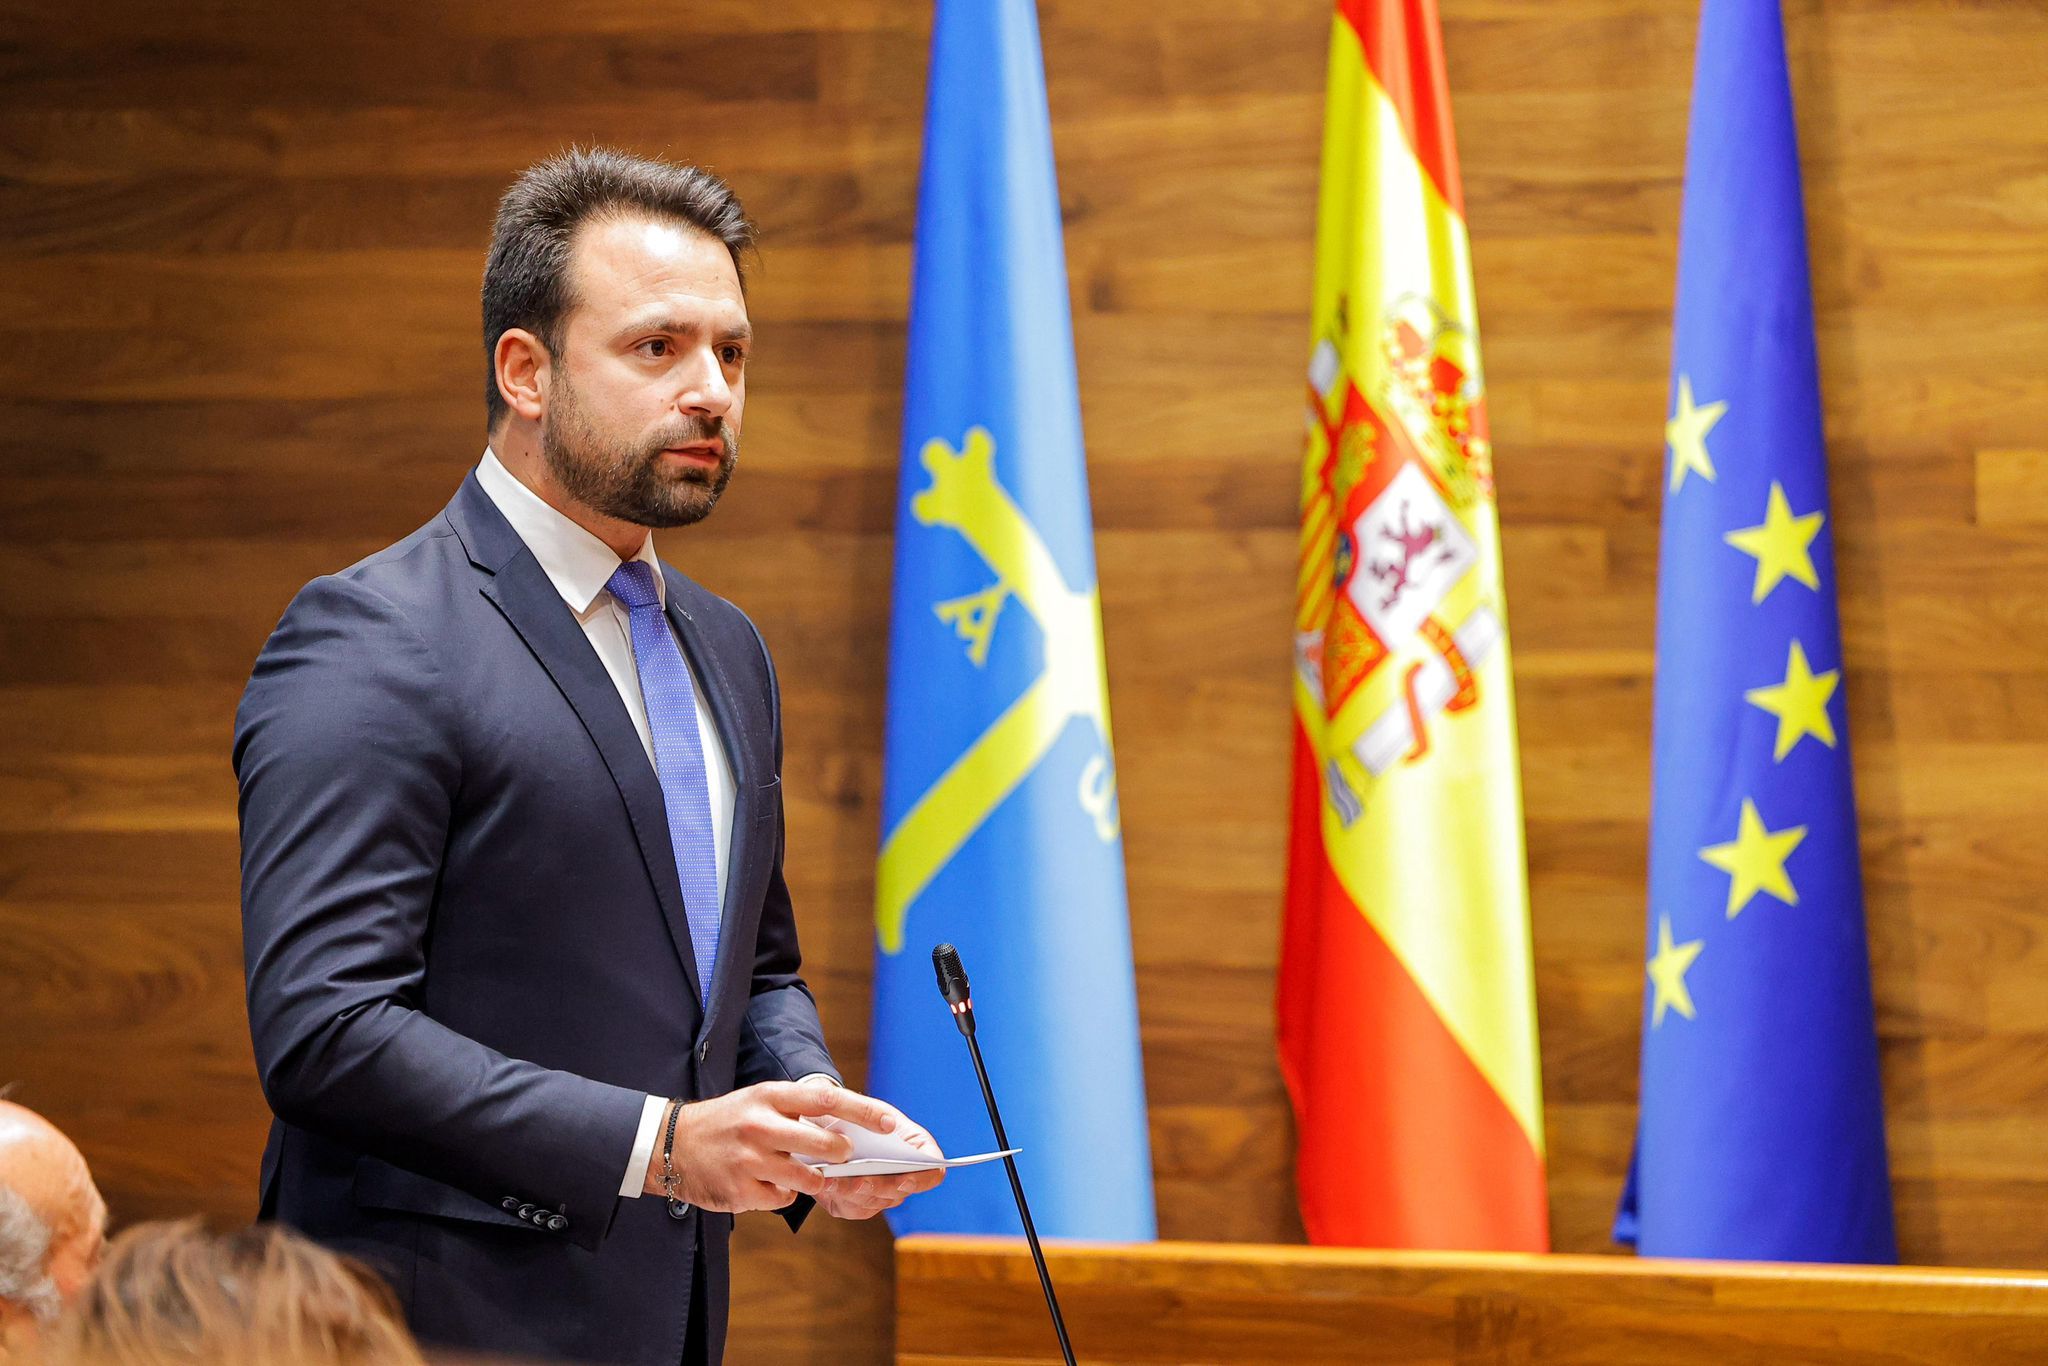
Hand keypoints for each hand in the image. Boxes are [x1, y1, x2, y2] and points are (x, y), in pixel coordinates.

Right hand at [643, 1080, 900, 1212]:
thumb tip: (846, 1127)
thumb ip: (797, 1111)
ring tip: (798, 1170)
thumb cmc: (728, 1121)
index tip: (890, 1122)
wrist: (671, 1143)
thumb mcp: (759, 1101)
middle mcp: (759, 1126)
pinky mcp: (739, 1190)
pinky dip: (782, 1194)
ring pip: (806, 1178)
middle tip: (843, 1154)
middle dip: (841, 1154)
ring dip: (812, 1179)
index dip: (863, 1112)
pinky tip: (765, 1183)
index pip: (827, 1100)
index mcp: (769, 1096)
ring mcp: (749, 1160)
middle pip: (823, 1145)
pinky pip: (782, 1199)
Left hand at [813, 1096, 945, 1221]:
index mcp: (916, 1151)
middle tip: (861, 1180)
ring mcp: (879, 1195)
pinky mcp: (854, 1205)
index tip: (904, 1177)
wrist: (826, 1124)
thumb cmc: (854, 1114)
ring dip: (852, 1192)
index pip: (932, 1172)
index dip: (921, 1178)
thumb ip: (878, 1116)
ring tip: (835, 1180)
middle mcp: (901, 1178)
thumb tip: (888, 1126)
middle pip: (898, 1192)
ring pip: (872, 1203)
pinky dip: (837, 1195)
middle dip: (878, 1186)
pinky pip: (850, 1207)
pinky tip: (826, 1182)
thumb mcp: (869, 1107)